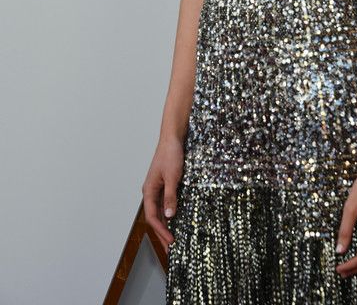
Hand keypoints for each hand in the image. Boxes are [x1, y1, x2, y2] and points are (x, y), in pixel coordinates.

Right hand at [142, 137, 184, 252]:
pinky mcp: (165, 185)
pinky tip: (176, 221)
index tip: (171, 242)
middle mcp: (151, 191)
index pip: (152, 217)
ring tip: (173, 239)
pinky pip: (165, 204)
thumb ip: (170, 196)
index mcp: (149, 191)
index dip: (161, 231)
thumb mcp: (172, 176)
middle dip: (162, 233)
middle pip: (154, 217)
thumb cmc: (170, 154)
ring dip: (166, 225)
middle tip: (171, 249)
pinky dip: (169, 214)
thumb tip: (169, 215)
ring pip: (160, 212)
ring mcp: (157, 188)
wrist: (172, 138)